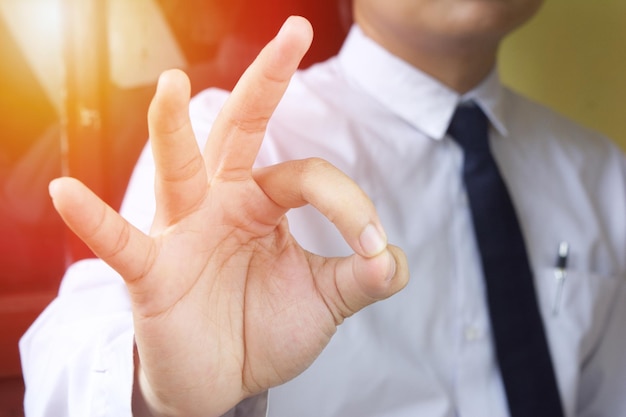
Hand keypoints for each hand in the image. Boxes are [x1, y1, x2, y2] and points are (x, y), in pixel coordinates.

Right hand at [49, 16, 408, 416]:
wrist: (222, 381)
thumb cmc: (265, 329)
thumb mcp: (324, 300)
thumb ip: (361, 278)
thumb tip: (391, 258)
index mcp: (263, 203)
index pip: (308, 176)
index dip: (349, 205)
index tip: (372, 248)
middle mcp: (222, 203)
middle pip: (239, 131)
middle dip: (265, 83)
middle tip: (295, 32)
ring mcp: (184, 232)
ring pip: (178, 168)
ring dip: (173, 127)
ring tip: (173, 83)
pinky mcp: (152, 272)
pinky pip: (120, 243)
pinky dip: (94, 221)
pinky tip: (65, 193)